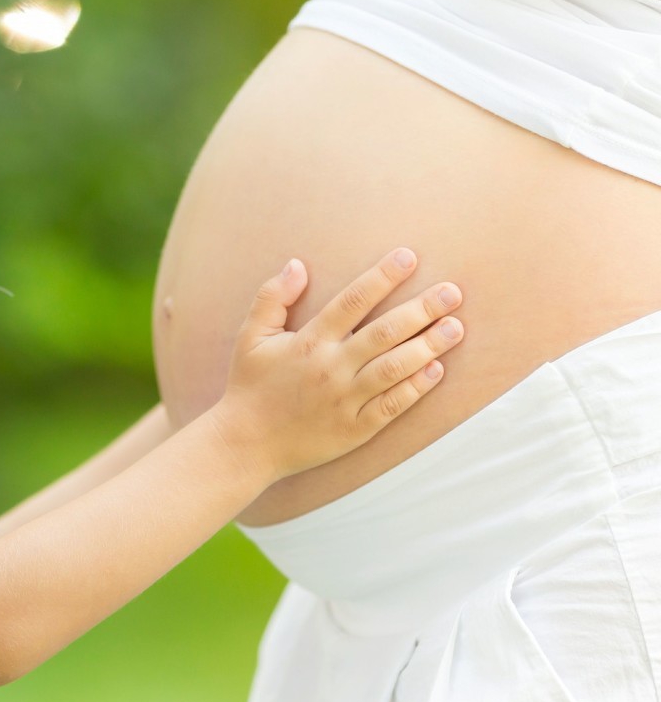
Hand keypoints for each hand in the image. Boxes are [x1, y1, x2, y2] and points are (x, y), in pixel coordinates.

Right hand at [214, 248, 462, 478]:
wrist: (246, 444)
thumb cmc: (249, 386)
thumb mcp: (250, 337)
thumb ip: (272, 298)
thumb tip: (297, 265)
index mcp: (309, 341)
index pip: (353, 301)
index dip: (383, 276)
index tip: (408, 257)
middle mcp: (332, 368)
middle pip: (385, 332)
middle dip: (422, 309)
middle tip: (453, 292)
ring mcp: (346, 400)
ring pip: (395, 368)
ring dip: (429, 346)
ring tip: (456, 328)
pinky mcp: (355, 429)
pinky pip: (392, 405)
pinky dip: (417, 388)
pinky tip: (437, 370)